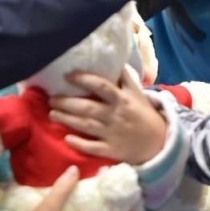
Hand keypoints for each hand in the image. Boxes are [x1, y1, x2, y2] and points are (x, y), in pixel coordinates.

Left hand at [49, 70, 167, 165]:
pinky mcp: (111, 150)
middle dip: (67, 103)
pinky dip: (79, 144)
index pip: (102, 86)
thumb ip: (124, 77)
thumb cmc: (143, 114)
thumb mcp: (137, 93)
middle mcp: (115, 115)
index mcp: (122, 99)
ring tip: (52, 114)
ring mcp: (112, 134)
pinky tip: (67, 139)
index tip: (67, 76)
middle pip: (87, 107)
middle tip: (51, 98)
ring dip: (67, 120)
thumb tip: (113, 59)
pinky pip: (93, 148)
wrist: (158, 143)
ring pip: (86, 126)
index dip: (84, 79)